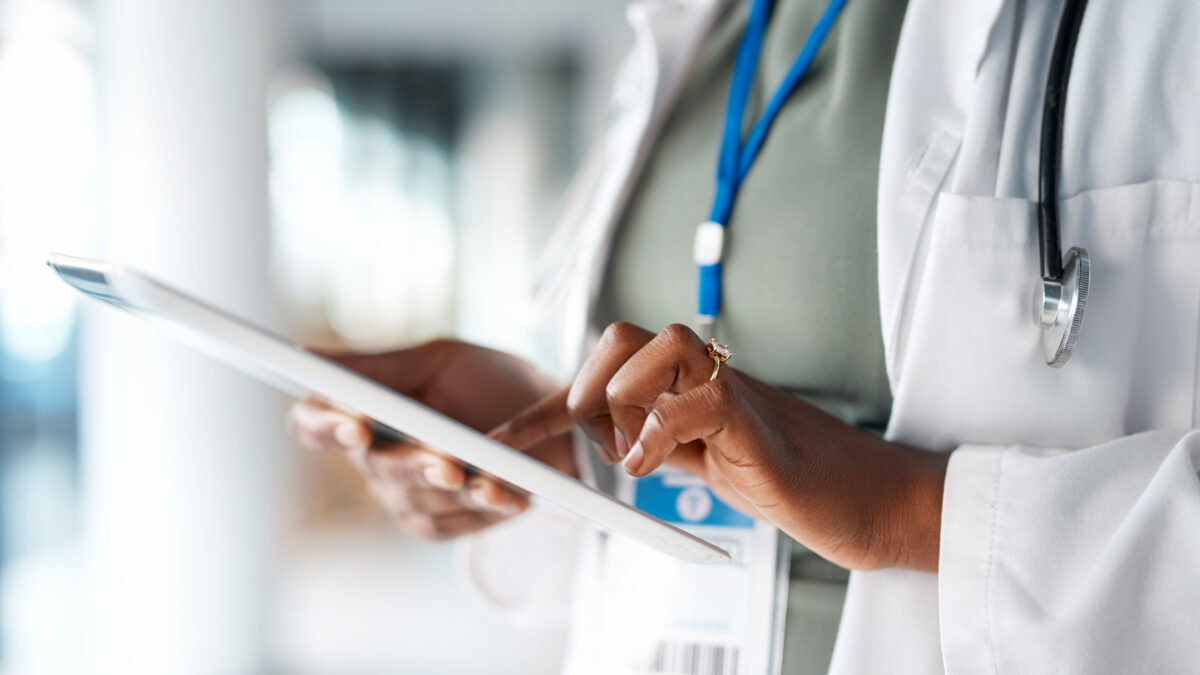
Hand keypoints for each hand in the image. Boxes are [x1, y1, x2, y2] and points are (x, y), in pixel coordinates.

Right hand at [289, 339, 574, 540]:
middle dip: (415, 464)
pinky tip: (508, 498)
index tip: (356, 424)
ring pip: (414, 499)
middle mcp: (373, 458)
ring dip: (458, 490)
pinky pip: (446, 524)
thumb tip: (306, 356)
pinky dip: (479, 510)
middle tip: (449, 463)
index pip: (314, 424)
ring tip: (496, 481)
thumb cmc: (489, 382)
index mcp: (363, 411)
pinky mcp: (435, 524)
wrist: (551, 421)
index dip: (324, 426)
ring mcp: (402, 495)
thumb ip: (377, 367)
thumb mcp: (438, 362)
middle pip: (375, 467)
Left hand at [492, 323, 947, 570]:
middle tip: (591, 441)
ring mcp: (731, 390)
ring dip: (621, 398)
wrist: (865, 498)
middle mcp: (704, 374)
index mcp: (685, 383)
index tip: (502, 441)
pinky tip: (650, 468)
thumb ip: (656, 439)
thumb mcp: (700, 460)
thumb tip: (604, 438)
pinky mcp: (755, 422)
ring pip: (655, 342)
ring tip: (630, 453)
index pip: (604, 369)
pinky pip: (697, 400)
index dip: (543, 407)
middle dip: (584, 385)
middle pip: (621, 333)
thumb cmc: (785, 480)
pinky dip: (659, 432)